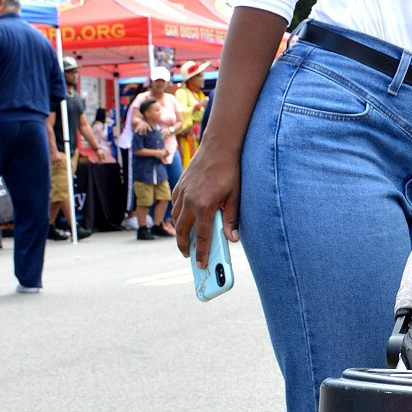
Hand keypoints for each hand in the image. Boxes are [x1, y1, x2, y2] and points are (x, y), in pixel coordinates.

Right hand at [172, 140, 240, 267]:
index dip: (201, 253)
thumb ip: (232, 219)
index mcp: (204, 206)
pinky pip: (175, 206)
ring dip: (179, 232)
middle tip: (188, 257)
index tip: (201, 265)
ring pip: (176, 219)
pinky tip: (183, 220)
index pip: (201, 236)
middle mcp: (189, 201)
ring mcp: (182, 193)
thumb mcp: (235, 197)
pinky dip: (177, 216)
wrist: (218, 147)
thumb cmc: (230, 172)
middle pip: (182, 231)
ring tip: (185, 241)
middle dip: (184, 246)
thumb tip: (232, 240)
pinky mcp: (179, 186)